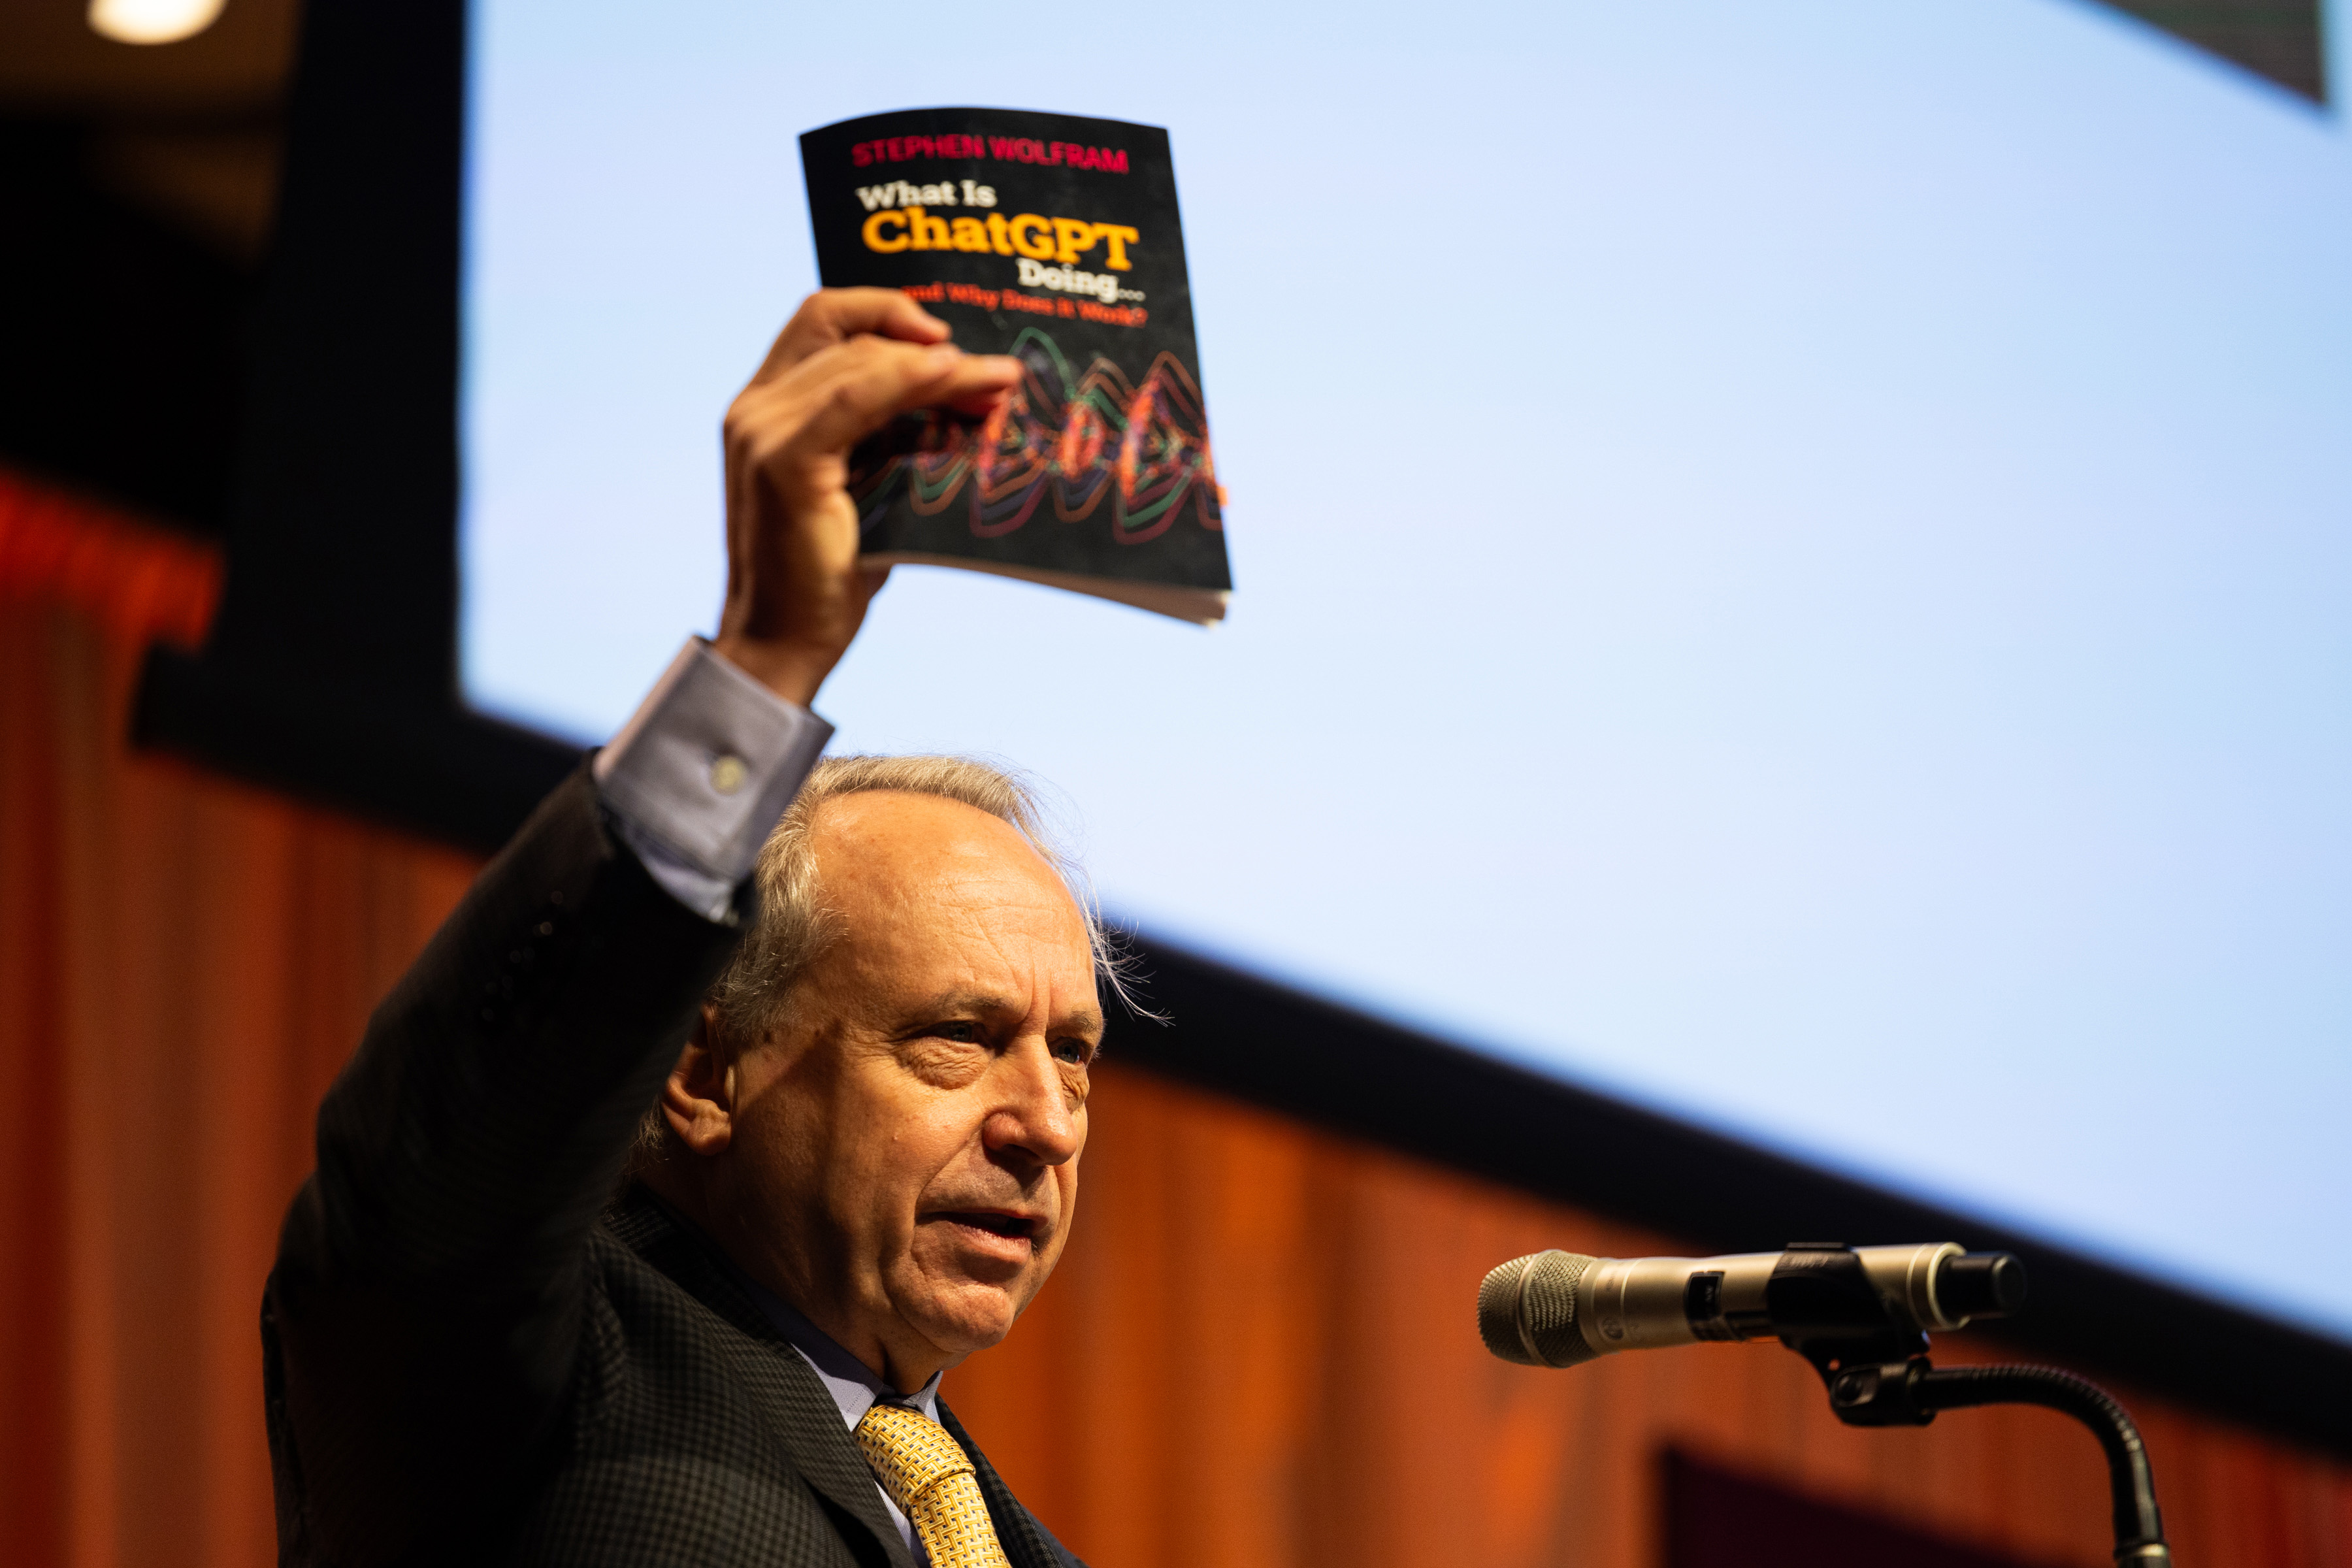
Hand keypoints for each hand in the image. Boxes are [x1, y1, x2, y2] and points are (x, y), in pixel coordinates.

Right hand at [712, 289, 1020, 705]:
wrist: (786, 644)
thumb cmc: (830, 574)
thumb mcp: (865, 486)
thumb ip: (889, 435)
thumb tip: (967, 395)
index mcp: (765, 405)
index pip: (822, 318)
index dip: (886, 310)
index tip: (947, 333)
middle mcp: (754, 408)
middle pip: (848, 334)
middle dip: (930, 343)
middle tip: (998, 371)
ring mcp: (762, 431)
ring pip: (860, 362)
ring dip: (939, 364)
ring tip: (999, 380)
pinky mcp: (783, 462)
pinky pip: (854, 399)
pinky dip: (908, 380)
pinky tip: (953, 377)